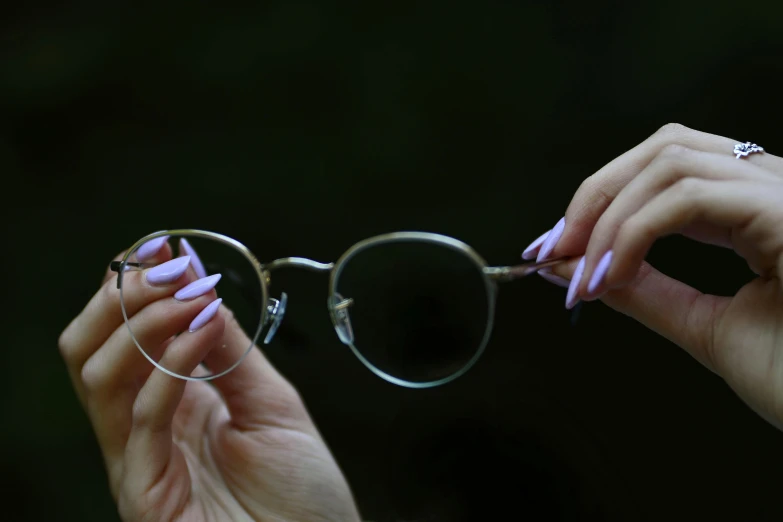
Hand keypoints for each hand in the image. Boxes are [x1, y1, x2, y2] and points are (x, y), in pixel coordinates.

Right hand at [58, 241, 360, 521]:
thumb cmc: (303, 492)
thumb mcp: (272, 403)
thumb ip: (231, 351)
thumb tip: (199, 288)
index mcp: (171, 405)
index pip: (123, 337)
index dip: (131, 289)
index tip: (162, 246)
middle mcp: (144, 430)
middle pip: (89, 352)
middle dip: (121, 298)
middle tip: (167, 268)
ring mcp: (139, 462)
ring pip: (99, 378)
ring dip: (142, 323)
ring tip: (188, 297)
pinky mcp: (147, 493)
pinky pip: (142, 418)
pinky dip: (168, 366)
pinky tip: (200, 335)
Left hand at [524, 123, 782, 429]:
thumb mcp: (704, 327)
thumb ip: (645, 292)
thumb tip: (574, 267)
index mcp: (757, 209)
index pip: (665, 170)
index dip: (601, 200)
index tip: (555, 248)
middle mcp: (774, 187)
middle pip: (664, 147)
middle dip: (595, 196)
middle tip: (553, 250)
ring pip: (671, 161)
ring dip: (608, 218)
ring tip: (582, 274)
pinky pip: (690, 196)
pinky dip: (634, 233)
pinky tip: (613, 276)